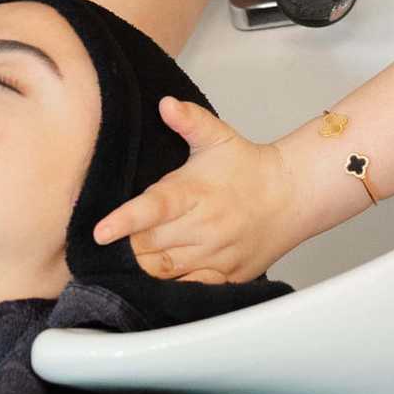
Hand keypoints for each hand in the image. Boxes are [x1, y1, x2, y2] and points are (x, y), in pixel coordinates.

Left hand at [93, 96, 301, 285]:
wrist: (293, 195)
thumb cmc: (249, 167)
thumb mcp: (219, 137)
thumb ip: (190, 120)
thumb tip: (165, 103)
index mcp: (194, 192)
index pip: (154, 207)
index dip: (125, 220)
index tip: (100, 232)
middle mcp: (204, 226)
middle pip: (149, 246)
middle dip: (125, 247)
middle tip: (107, 246)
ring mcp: (216, 255)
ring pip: (165, 271)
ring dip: (141, 269)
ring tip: (125, 264)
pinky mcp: (226, 276)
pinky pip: (190, 290)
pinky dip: (169, 289)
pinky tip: (155, 284)